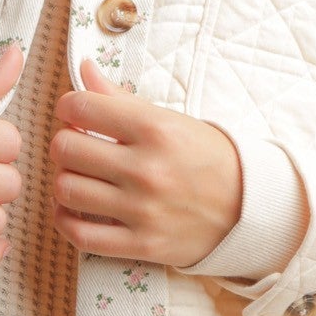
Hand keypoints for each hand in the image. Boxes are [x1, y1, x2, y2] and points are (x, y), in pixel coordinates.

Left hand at [48, 56, 241, 266]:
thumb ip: (122, 99)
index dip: (69, 107)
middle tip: (78, 146)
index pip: (81, 107)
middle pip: (66, 149)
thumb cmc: (207, 158)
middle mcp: (146, 169)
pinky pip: (80, 235)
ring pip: (66, 190)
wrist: (249, 207)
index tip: (75, 113)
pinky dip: (66, 221)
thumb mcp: (171, 120)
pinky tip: (73, 210)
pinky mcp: (141, 244)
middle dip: (65, 144)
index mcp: (155, 129)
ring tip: (80, 177)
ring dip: (65, 181)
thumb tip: (84, 71)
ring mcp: (143, 210)